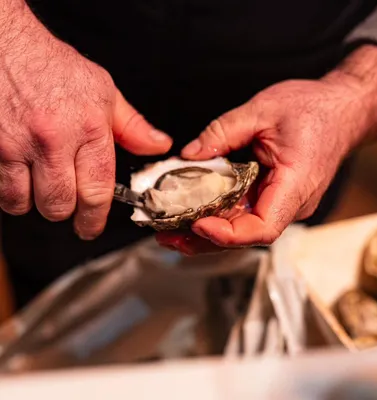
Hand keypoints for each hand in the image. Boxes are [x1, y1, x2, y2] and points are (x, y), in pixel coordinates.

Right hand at [0, 7, 171, 238]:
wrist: (7, 45)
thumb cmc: (56, 69)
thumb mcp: (104, 93)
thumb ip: (133, 127)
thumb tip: (158, 146)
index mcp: (89, 129)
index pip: (97, 191)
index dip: (94, 219)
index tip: (91, 227)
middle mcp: (54, 140)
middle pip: (60, 205)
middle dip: (66, 211)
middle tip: (68, 201)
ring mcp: (18, 145)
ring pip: (28, 204)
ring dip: (37, 203)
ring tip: (43, 184)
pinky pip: (2, 192)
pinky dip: (13, 193)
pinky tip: (22, 177)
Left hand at [157, 46, 376, 254]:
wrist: (341, 111)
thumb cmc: (313, 109)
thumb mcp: (263, 110)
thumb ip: (222, 132)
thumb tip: (188, 155)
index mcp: (295, 185)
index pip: (263, 228)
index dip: (228, 234)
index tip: (197, 224)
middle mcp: (291, 204)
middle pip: (245, 235)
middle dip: (204, 239)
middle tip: (166, 235)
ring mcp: (282, 204)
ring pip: (241, 229)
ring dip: (206, 233)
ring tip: (170, 231)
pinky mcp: (274, 198)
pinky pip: (244, 215)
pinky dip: (217, 217)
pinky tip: (193, 214)